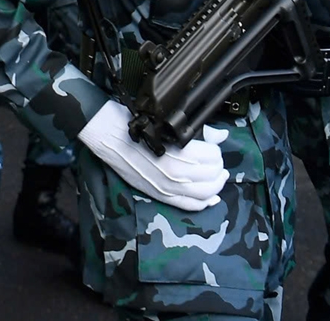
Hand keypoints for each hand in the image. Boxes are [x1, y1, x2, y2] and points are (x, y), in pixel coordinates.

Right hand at [76, 101, 227, 211]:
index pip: (213, 157)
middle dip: (219, 169)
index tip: (215, 148)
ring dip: (216, 186)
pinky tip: (211, 198)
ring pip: (205, 193)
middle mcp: (177, 173)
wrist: (110, 135)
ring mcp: (168, 186)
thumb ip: (200, 132)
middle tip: (218, 163)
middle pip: (212, 176)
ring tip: (219, 177)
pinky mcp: (159, 194)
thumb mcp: (170, 124)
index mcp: (181, 152)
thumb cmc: (137, 125)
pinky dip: (204, 203)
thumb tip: (220, 136)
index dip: (217, 152)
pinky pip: (189, 205)